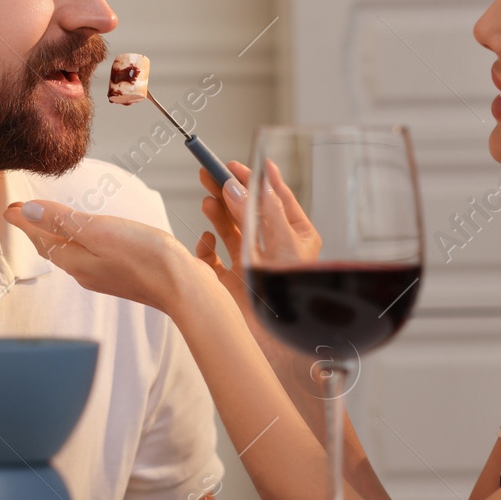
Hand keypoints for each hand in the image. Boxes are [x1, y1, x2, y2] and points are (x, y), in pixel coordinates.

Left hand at [2, 200, 210, 313]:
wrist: (184, 287)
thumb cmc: (146, 257)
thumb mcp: (99, 231)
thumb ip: (62, 221)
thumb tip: (25, 212)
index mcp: (75, 261)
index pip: (40, 238)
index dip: (24, 220)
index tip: (9, 206)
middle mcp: (86, 272)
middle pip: (53, 248)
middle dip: (36, 229)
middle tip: (22, 212)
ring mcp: (105, 275)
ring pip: (71, 252)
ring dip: (57, 235)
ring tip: (49, 221)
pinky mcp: (123, 273)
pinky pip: (91, 255)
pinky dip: (80, 241)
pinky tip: (89, 236)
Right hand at [196, 159, 321, 288]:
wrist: (279, 336)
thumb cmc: (291, 290)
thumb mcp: (283, 241)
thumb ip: (258, 209)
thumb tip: (236, 186)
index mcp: (295, 236)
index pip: (275, 198)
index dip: (257, 179)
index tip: (238, 164)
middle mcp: (272, 248)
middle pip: (247, 209)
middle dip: (229, 190)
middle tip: (210, 172)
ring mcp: (249, 264)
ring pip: (228, 228)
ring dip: (217, 212)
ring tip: (207, 199)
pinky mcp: (229, 281)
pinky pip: (211, 257)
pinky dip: (206, 245)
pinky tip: (206, 240)